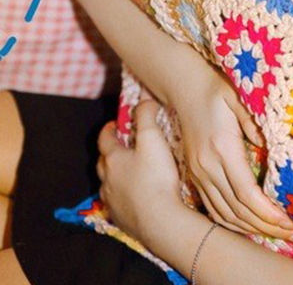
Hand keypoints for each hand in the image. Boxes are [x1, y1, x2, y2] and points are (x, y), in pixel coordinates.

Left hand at [96, 96, 182, 245]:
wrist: (160, 221)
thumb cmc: (155, 177)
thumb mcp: (153, 139)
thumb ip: (146, 116)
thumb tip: (143, 99)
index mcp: (113, 159)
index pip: (104, 139)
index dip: (109, 129)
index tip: (114, 124)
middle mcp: (107, 181)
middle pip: (103, 162)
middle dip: (109, 152)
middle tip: (121, 146)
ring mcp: (112, 202)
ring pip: (108, 184)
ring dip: (115, 175)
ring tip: (129, 171)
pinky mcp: (121, 220)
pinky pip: (117, 203)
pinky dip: (123, 196)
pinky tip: (134, 196)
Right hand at [170, 68, 292, 244]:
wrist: (186, 87)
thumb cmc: (217, 89)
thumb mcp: (238, 97)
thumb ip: (252, 120)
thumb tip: (268, 144)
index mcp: (222, 148)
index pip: (246, 192)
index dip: (267, 212)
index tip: (289, 222)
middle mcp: (207, 166)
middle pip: (238, 210)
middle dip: (267, 227)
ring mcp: (199, 173)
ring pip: (225, 214)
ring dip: (252, 230)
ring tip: (279, 236)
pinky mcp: (195, 175)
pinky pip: (214, 209)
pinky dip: (233, 224)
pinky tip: (251, 227)